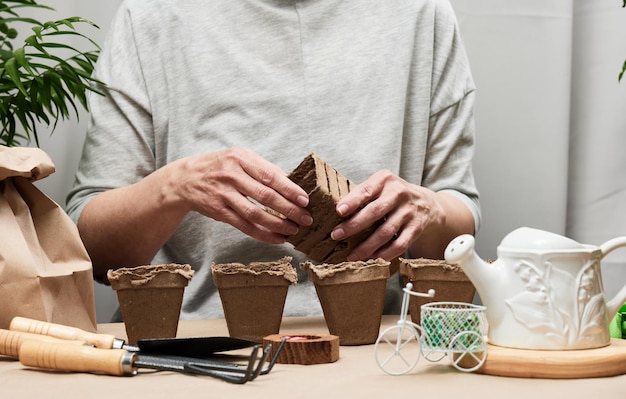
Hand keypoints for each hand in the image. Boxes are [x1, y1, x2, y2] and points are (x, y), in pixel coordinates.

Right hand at [174, 148, 311, 243]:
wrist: (185, 179)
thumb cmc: (221, 167)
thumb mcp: (240, 158)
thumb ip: (263, 169)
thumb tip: (293, 183)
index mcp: (241, 158)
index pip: (270, 175)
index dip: (290, 189)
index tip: (305, 200)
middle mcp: (231, 175)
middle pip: (265, 195)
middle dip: (289, 209)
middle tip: (306, 218)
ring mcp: (223, 194)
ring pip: (255, 214)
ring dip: (278, 224)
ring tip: (294, 230)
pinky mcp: (218, 211)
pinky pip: (244, 226)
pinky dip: (263, 234)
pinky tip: (277, 238)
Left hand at [330, 170, 444, 260]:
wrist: (425, 202)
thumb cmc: (391, 195)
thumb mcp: (378, 186)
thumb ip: (360, 196)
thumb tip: (335, 214)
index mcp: (385, 180)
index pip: (366, 190)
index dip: (352, 201)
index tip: (338, 211)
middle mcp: (399, 193)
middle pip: (375, 212)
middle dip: (354, 226)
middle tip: (336, 235)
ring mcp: (409, 211)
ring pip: (386, 232)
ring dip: (366, 246)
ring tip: (351, 255)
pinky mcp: (417, 228)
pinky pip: (400, 245)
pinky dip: (385, 254)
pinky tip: (372, 258)